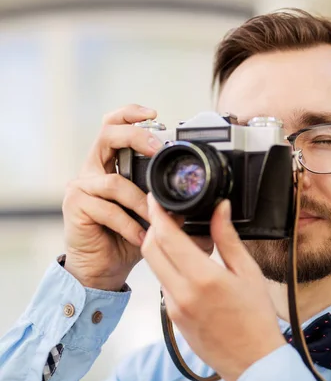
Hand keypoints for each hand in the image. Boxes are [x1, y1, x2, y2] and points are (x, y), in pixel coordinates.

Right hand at [62, 104, 163, 290]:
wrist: (104, 266)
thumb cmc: (129, 235)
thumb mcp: (155, 213)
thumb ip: (171, 200)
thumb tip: (205, 199)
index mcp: (111, 162)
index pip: (114, 125)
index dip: (130, 114)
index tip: (154, 114)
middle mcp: (93, 168)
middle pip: (108, 135)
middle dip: (136, 137)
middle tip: (157, 149)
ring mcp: (82, 186)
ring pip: (114, 181)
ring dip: (140, 202)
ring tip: (155, 220)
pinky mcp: (75, 206)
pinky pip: (107, 208)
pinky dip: (129, 224)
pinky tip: (141, 236)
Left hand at [142, 194, 285, 380]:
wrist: (251, 359)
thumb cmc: (256, 317)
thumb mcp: (248, 271)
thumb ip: (228, 238)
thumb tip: (220, 208)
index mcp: (203, 278)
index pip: (167, 237)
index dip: (157, 213)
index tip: (155, 199)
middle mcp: (182, 293)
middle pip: (150, 249)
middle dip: (153, 227)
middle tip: (166, 215)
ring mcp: (174, 307)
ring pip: (154, 267)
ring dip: (159, 248)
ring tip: (179, 239)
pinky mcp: (172, 317)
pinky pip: (163, 284)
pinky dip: (168, 268)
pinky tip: (187, 266)